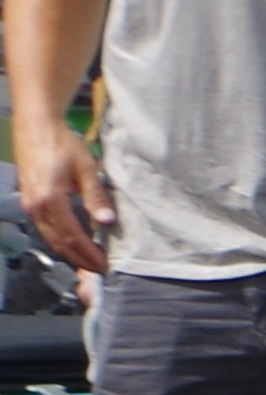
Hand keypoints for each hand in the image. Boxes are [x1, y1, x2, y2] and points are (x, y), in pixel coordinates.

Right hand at [14, 136, 110, 276]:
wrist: (36, 125)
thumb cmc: (62, 142)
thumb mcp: (86, 168)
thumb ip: (95, 196)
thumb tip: (106, 221)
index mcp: (50, 199)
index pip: (72, 237)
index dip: (88, 254)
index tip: (104, 265)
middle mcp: (36, 205)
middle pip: (59, 242)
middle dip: (80, 259)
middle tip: (99, 270)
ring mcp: (30, 203)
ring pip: (50, 237)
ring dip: (70, 252)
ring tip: (88, 261)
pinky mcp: (29, 200)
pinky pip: (44, 227)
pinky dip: (60, 239)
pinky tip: (73, 243)